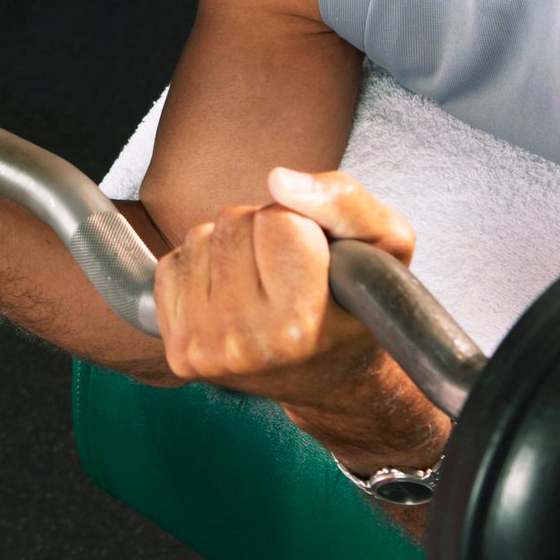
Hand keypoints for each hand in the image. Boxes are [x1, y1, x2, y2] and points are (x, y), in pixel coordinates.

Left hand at [155, 168, 439, 462]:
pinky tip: (233, 298)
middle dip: (264, 233)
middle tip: (289, 273)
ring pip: (201, 237)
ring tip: (263, 287)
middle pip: (235, 221)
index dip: (303, 226)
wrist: (332, 378)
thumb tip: (279, 181)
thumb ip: (346, 203)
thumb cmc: (359, 309)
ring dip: (232, 249)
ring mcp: (205, 349)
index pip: (279, 219)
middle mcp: (244, 342)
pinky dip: (202, 270)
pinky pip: (173, 265)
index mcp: (297, 323)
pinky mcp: (179, 350)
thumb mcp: (386, 247)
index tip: (317, 260)